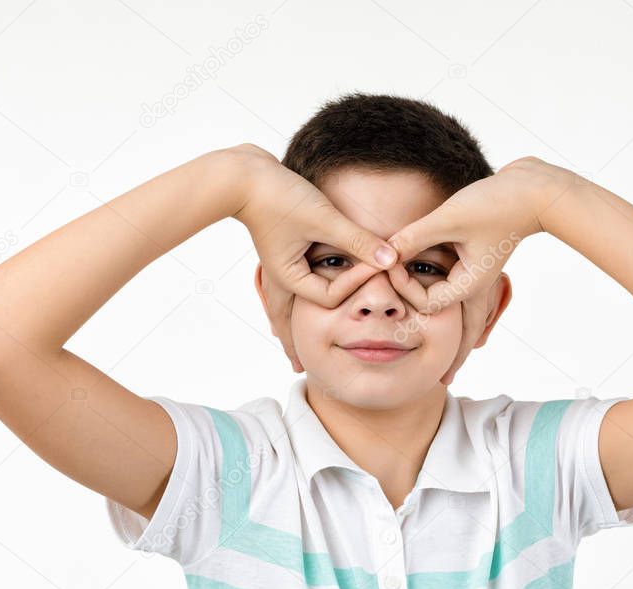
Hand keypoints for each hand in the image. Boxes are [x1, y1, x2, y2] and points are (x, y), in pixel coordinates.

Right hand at [228, 144, 397, 371]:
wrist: (242, 176)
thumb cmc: (279, 196)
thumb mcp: (323, 218)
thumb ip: (357, 240)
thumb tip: (390, 258)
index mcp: (289, 277)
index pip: (330, 296)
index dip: (356, 284)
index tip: (377, 266)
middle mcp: (280, 277)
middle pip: (288, 320)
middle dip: (293, 343)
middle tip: (298, 368)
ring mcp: (276, 266)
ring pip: (282, 306)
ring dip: (288, 324)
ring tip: (290, 346)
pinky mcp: (279, 252)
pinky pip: (285, 286)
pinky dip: (287, 299)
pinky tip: (288, 303)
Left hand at [385, 155, 572, 383]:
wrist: (536, 190)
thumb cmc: (497, 203)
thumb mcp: (450, 218)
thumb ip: (415, 236)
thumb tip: (385, 252)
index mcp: (471, 283)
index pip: (429, 302)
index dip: (404, 286)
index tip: (390, 262)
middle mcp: (478, 285)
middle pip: (465, 333)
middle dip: (454, 357)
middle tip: (445, 382)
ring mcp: (483, 275)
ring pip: (470, 316)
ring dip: (461, 336)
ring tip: (454, 358)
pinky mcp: (484, 261)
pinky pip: (471, 295)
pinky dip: (462, 307)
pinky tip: (457, 313)